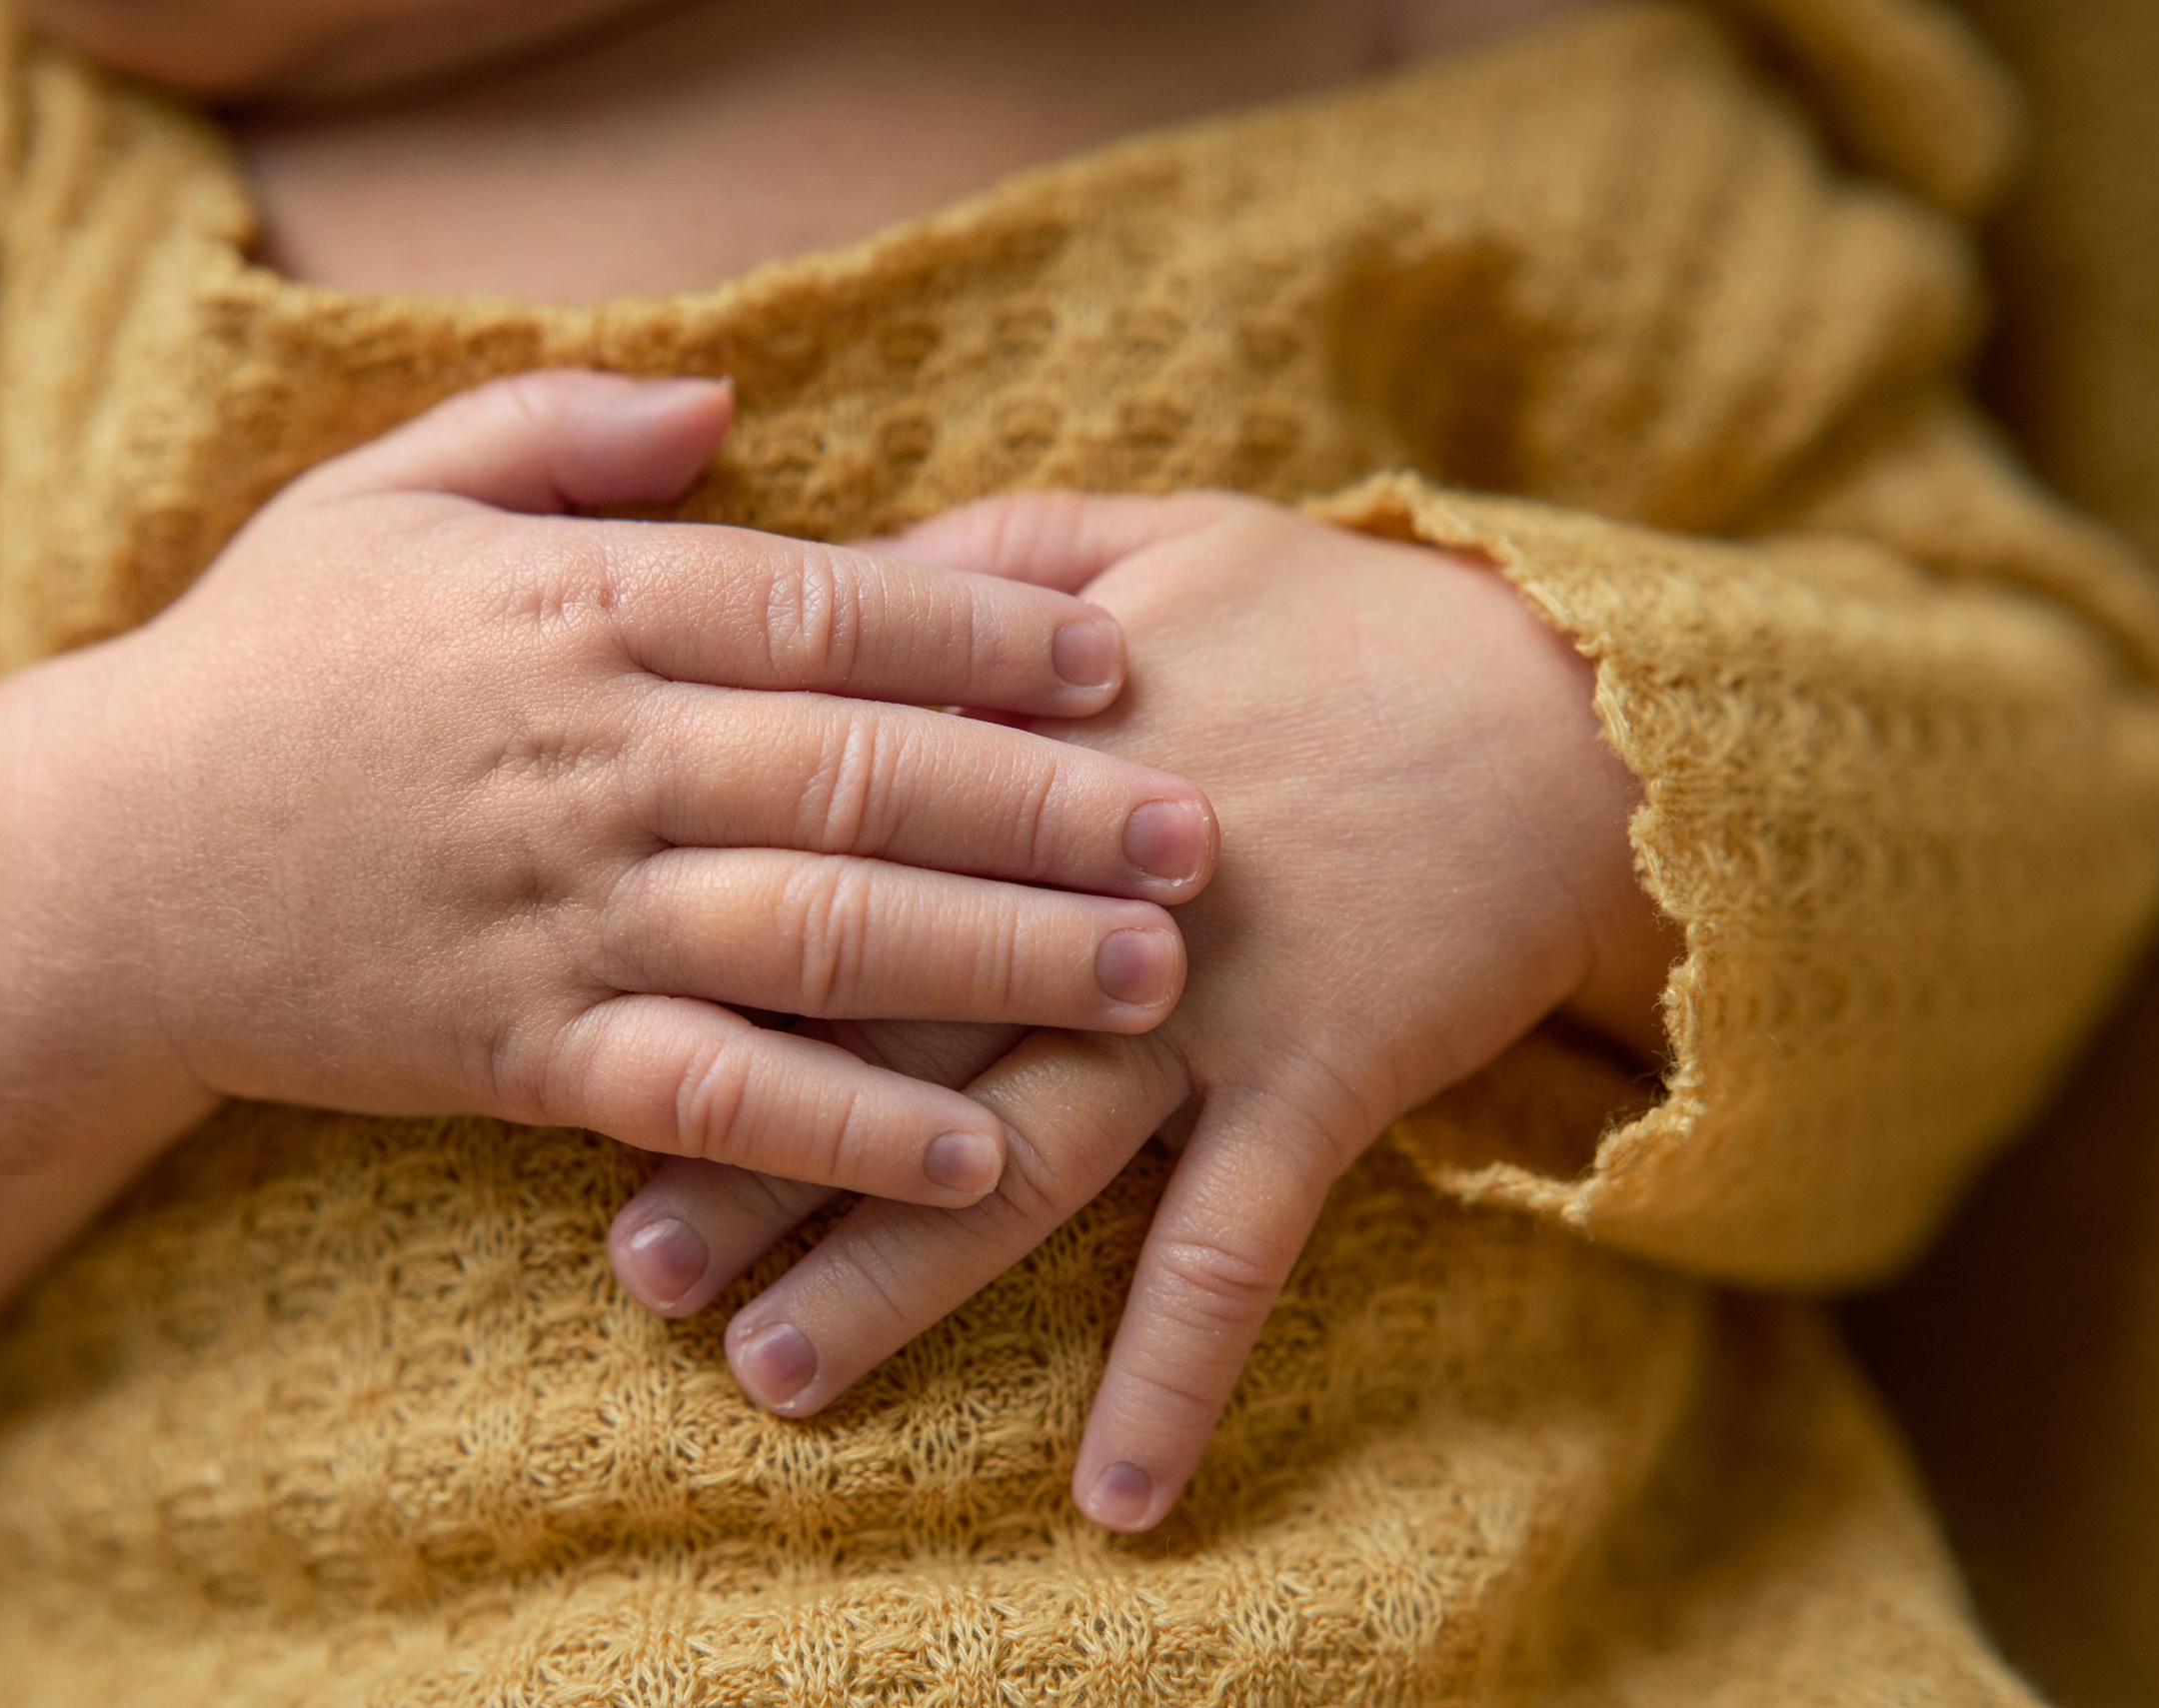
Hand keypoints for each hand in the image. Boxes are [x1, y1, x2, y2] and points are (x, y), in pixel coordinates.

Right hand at [77, 373, 1220, 1204]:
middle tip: (1203, 836)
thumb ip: (558, 436)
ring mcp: (561, 911)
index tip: (1119, 657)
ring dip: (997, 963)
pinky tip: (978, 1160)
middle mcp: (592, 757)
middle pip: (861, 776)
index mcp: (578, 609)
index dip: (985, 631)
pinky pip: (712, 1097)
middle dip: (1048, 808)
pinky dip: (847, 1132)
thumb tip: (729, 404)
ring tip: (1150, 982)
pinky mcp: (523, 1052)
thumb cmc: (268, 670)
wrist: (96, 868)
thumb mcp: (385, 501)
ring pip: (818, 937)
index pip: (825, 607)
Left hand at [606, 490, 1676, 1528]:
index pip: (829, 859)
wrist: (1566, 707)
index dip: (708, 953)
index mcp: (1023, 750)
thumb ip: (971, 567)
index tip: (592, 1031)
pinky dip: (1176, 1373)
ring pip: (1018, 1160)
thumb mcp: (1144, 539)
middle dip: (751, 1150)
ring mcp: (1204, 1000)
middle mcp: (1087, 893)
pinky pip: (1234, 1251)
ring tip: (769, 1373)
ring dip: (894, 1278)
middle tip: (631, 1261)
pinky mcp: (1314, 1083)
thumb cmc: (1336, 618)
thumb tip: (817, 587)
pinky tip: (1115, 1497)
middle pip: (887, 1038)